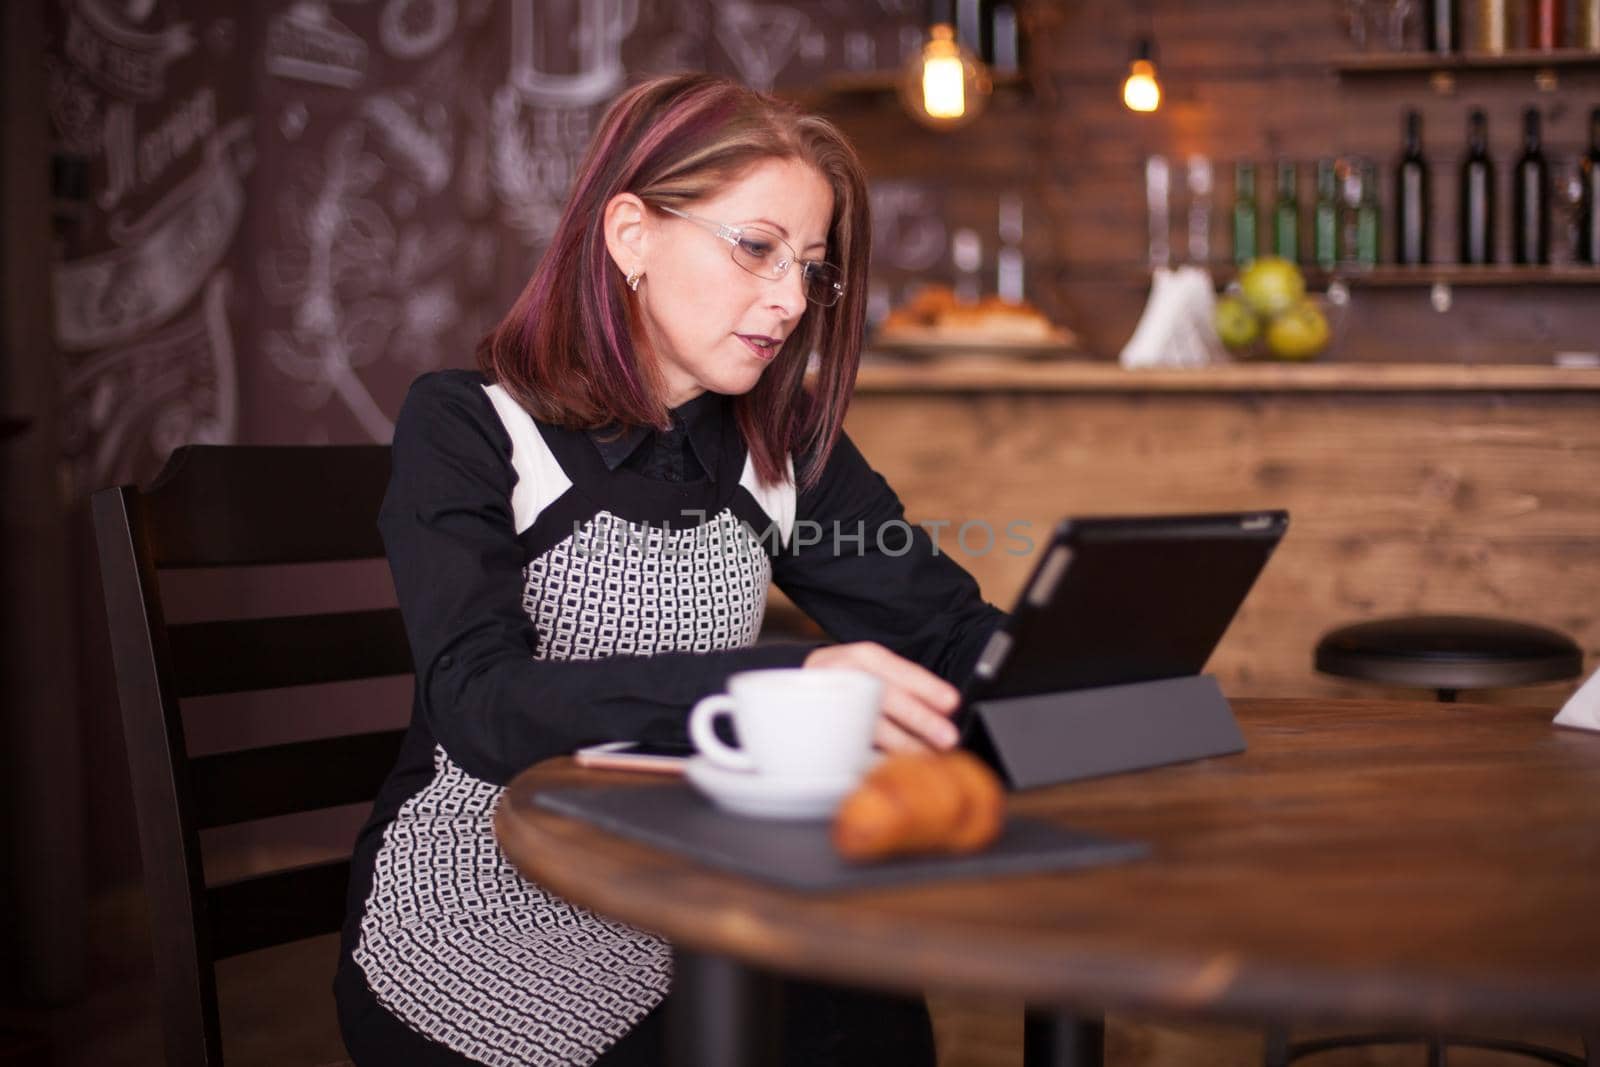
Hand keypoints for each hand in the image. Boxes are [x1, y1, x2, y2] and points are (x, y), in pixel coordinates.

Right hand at [803, 642, 961, 753]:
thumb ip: (902, 686)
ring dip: (901, 744)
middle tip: (947, 737)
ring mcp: (824, 701)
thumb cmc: (847, 686)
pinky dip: (875, 757)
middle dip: (919, 718)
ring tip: (926, 757)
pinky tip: (894, 766)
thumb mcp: (871, 675)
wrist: (791, 693)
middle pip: (882, 694)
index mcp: (859, 658)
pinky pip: (848, 744)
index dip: (925, 685)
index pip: (896, 668)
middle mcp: (839, 674)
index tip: (952, 702)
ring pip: (865, 723)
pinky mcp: (815, 728)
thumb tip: (944, 711)